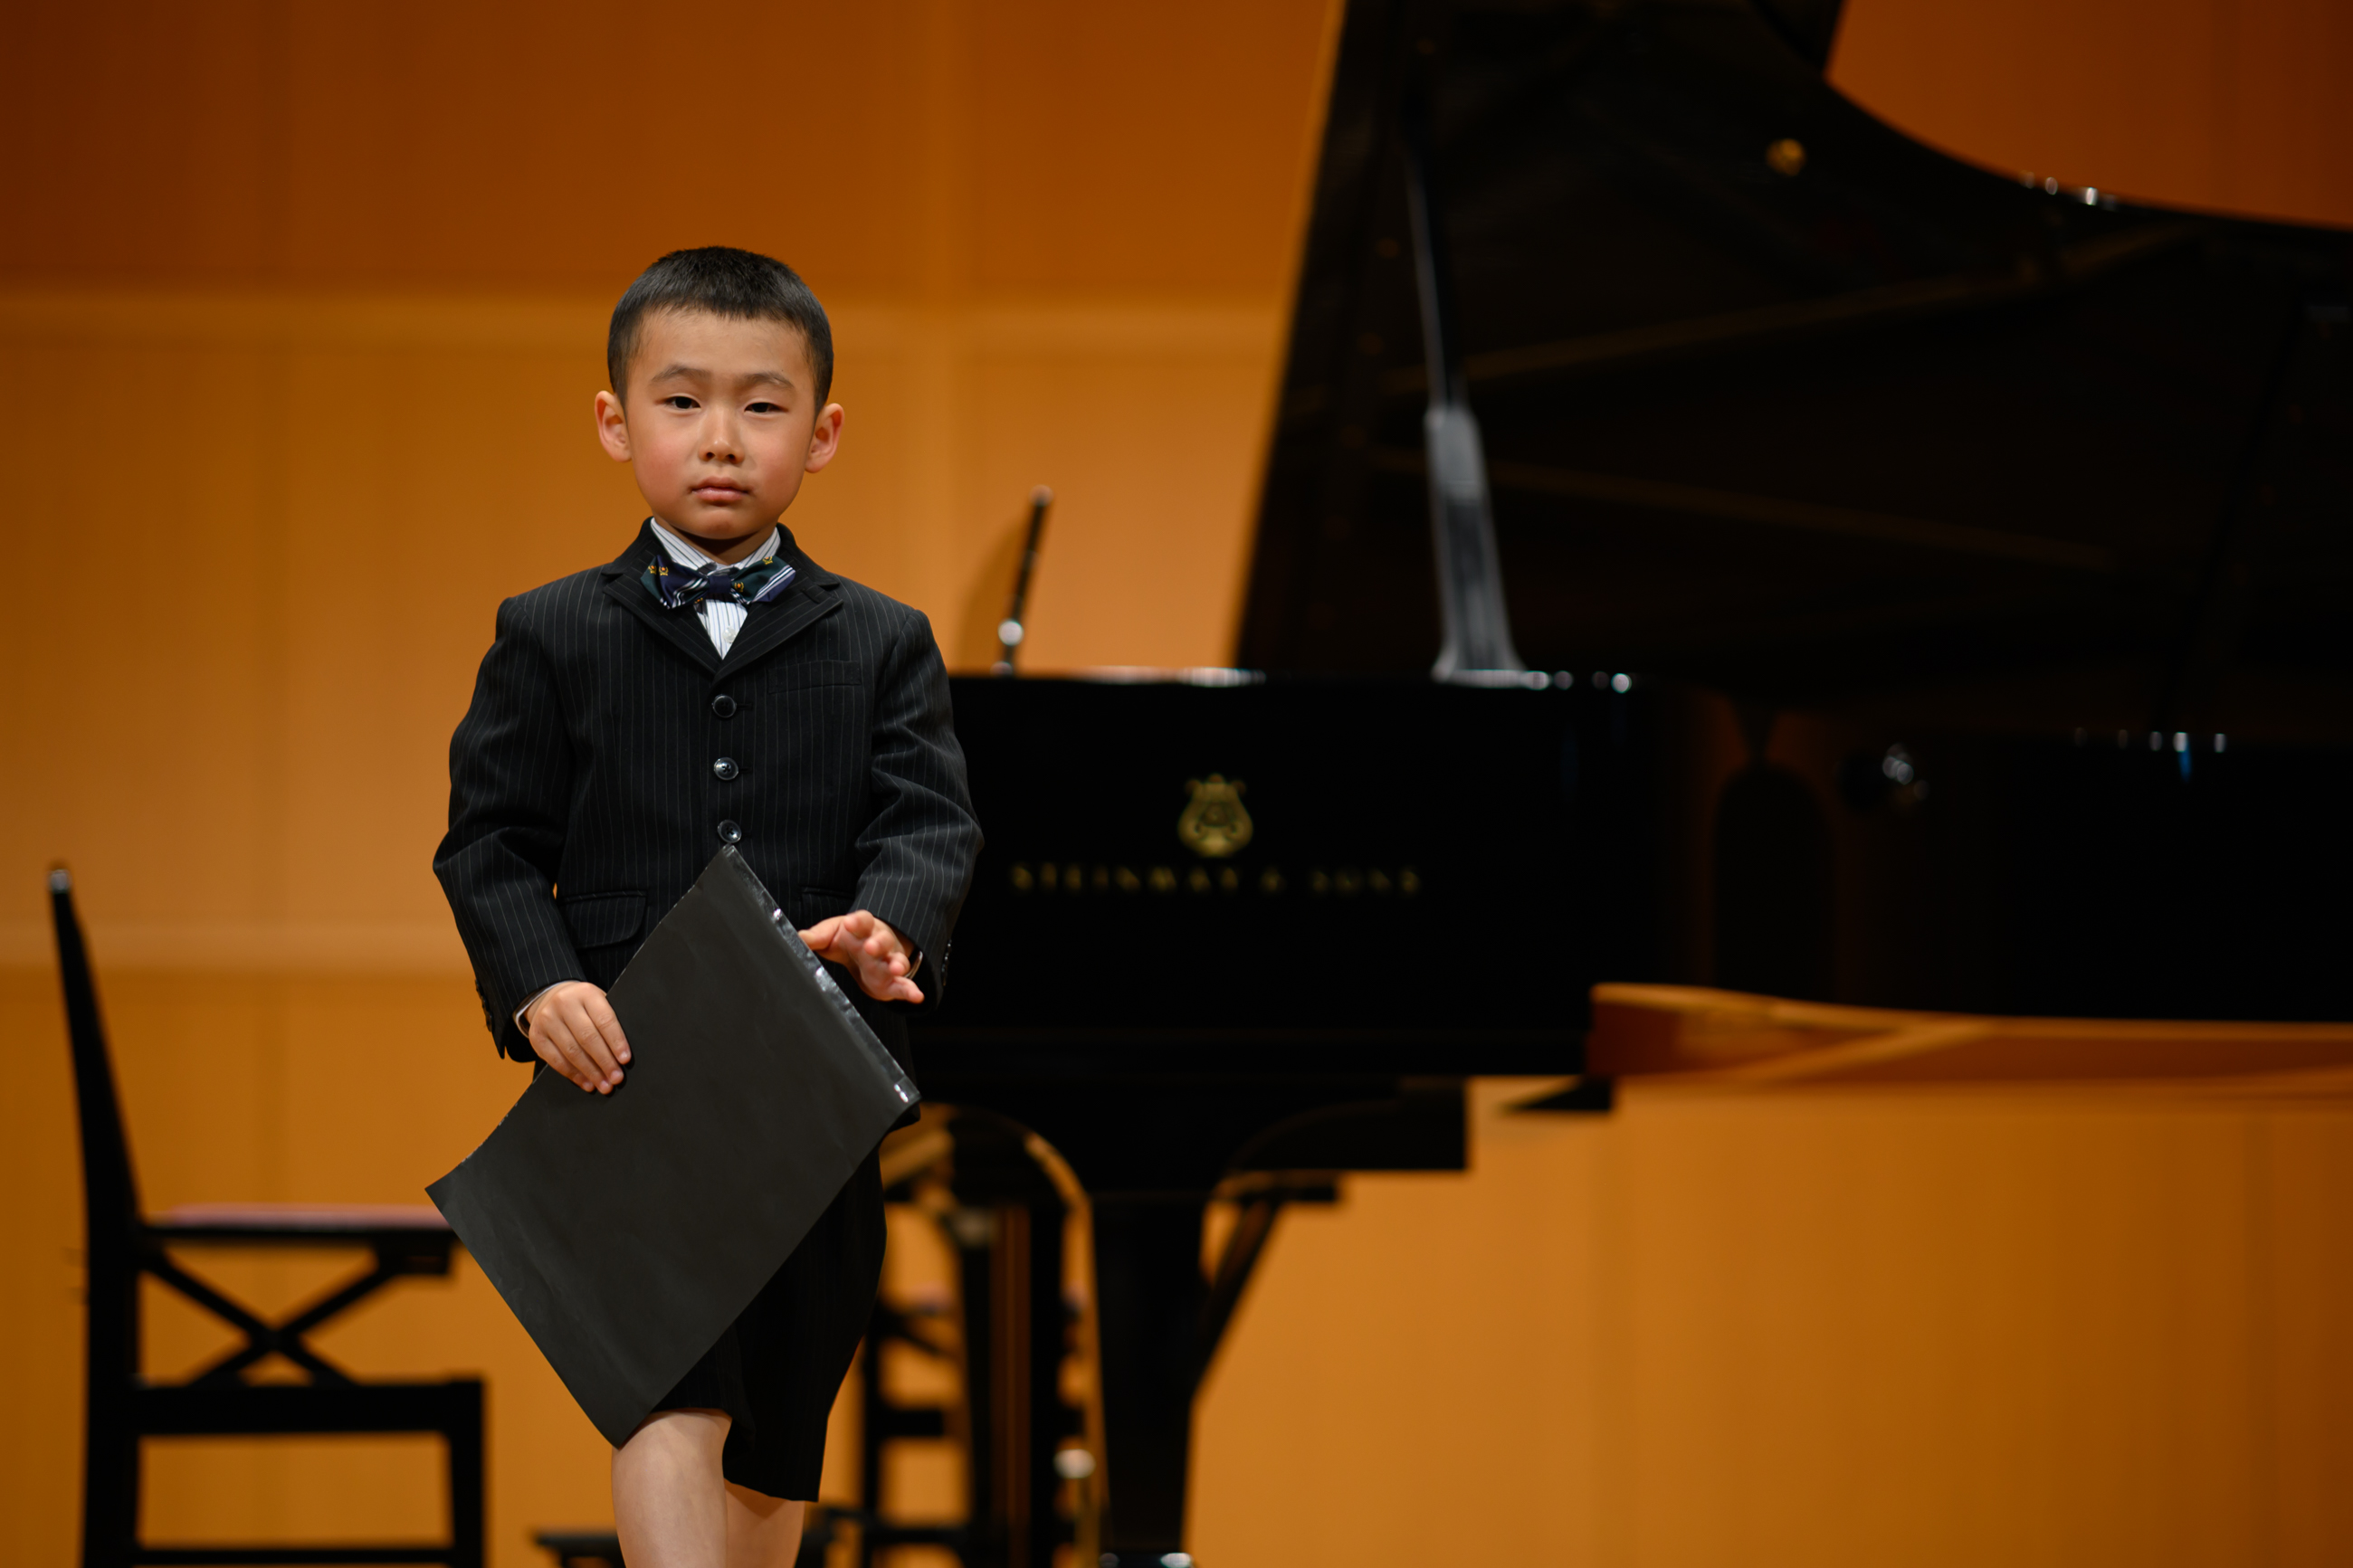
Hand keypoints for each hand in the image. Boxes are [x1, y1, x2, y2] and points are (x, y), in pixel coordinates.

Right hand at [525, 981, 631, 1092]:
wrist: (550, 998)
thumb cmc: (583, 1005)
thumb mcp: (597, 1001)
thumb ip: (607, 1020)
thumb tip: (623, 1052)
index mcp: (586, 992)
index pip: (604, 1019)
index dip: (616, 1041)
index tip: (625, 1060)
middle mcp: (564, 1003)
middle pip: (588, 1038)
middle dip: (604, 1061)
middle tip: (616, 1078)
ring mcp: (547, 1020)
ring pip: (572, 1052)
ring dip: (590, 1072)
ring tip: (604, 1085)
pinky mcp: (536, 1036)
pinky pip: (556, 1061)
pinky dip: (573, 1075)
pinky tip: (586, 1083)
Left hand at [798, 911, 924, 1003]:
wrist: (867, 948)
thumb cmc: (848, 938)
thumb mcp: (830, 934)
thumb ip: (815, 936)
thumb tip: (797, 938)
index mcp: (862, 927)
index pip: (862, 920)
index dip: (858, 921)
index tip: (850, 923)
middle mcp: (879, 942)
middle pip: (881, 940)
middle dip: (877, 943)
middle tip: (871, 947)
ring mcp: (889, 960)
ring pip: (896, 960)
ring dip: (897, 964)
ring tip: (896, 969)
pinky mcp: (893, 981)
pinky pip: (904, 984)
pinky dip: (911, 990)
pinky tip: (917, 996)